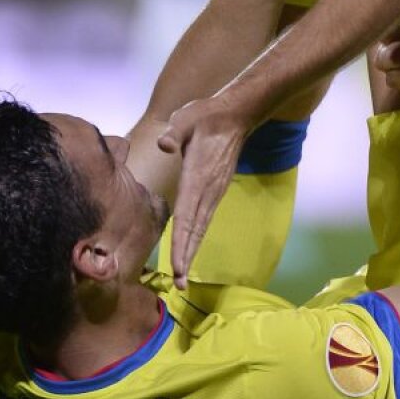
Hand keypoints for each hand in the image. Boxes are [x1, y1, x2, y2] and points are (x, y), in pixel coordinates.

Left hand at [157, 93, 253, 285]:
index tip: (177, 266)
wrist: (236, 114)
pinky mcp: (216, 189)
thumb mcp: (186, 117)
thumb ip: (174, 133)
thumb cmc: (206, 115)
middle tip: (180, 284)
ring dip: (191, 250)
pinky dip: (196, 236)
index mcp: (197, 176)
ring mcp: (213, 190)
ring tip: (183, 275)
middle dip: (187, 257)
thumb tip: (163, 144)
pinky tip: (190, 247)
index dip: (181, 242)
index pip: (186, 215)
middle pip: (195, 229)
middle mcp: (207, 189)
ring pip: (200, 226)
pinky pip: (204, 218)